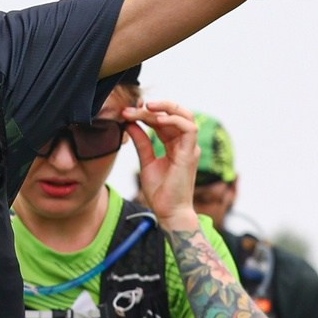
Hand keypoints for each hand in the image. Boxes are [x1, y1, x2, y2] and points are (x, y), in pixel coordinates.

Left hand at [124, 99, 199, 227]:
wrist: (168, 212)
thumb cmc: (160, 192)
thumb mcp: (146, 161)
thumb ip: (141, 142)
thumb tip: (129, 123)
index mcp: (176, 145)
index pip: (164, 120)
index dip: (147, 113)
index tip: (127, 112)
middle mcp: (185, 144)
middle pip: (176, 114)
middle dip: (157, 106)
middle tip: (135, 105)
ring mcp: (190, 148)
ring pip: (185, 117)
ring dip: (166, 108)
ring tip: (146, 107)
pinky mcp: (190, 154)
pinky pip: (189, 129)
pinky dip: (174, 120)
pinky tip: (157, 119)